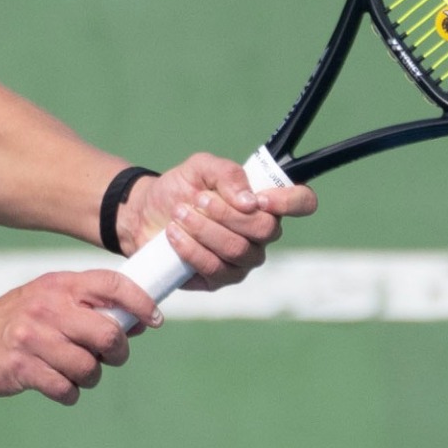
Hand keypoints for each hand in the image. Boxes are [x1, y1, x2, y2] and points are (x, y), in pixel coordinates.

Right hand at [0, 270, 161, 404]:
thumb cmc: (24, 321)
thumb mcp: (55, 301)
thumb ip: (94, 307)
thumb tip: (142, 320)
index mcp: (61, 285)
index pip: (112, 284)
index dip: (141, 302)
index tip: (155, 319)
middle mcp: (48, 307)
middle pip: (108, 333)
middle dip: (117, 352)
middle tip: (109, 356)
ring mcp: (33, 337)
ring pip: (89, 367)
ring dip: (90, 377)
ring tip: (76, 371)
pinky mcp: (22, 367)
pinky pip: (66, 389)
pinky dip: (69, 392)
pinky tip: (58, 383)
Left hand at [118, 153, 318, 290]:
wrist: (145, 213)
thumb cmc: (180, 188)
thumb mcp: (200, 168)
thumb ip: (227, 174)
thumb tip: (249, 200)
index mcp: (265, 203)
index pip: (303, 202)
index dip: (291, 202)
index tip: (260, 199)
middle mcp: (261, 234)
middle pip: (265, 230)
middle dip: (227, 214)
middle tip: (198, 200)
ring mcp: (243, 259)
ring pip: (238, 249)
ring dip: (205, 229)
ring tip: (179, 214)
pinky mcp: (219, 279)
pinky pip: (214, 268)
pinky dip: (191, 249)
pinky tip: (174, 234)